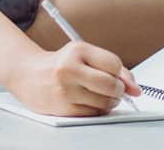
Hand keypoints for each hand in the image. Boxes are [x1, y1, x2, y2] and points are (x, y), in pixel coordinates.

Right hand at [7, 43, 141, 116]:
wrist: (28, 75)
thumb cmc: (60, 65)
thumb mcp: (83, 56)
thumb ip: (112, 68)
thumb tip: (135, 89)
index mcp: (77, 50)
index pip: (114, 64)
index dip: (120, 74)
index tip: (116, 77)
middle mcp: (69, 68)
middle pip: (112, 85)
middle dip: (118, 90)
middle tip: (112, 89)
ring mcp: (65, 89)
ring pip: (105, 102)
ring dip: (108, 102)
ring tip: (96, 94)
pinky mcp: (63, 107)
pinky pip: (94, 113)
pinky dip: (96, 110)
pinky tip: (86, 101)